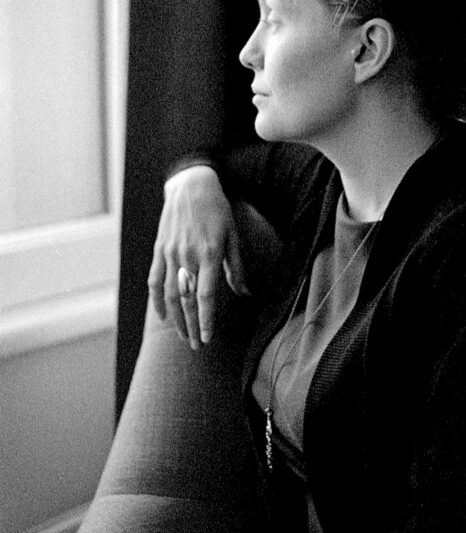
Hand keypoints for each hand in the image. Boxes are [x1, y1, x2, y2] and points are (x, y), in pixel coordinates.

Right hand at [147, 165, 248, 347]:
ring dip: (175, 318)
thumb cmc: (217, 210)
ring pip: (169, 294)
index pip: (207, 295)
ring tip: (182, 336)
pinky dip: (156, 300)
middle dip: (191, 326)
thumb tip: (245, 294)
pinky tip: (162, 315)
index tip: (208, 337)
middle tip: (196, 346)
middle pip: (187, 300)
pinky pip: (154, 280)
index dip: (207, 319)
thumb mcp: (233, 236)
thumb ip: (236, 267)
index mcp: (209, 254)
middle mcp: (187, 256)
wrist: (191, 185)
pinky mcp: (159, 250)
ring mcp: (170, 253)